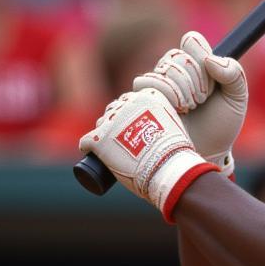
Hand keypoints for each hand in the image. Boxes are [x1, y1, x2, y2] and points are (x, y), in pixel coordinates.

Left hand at [78, 87, 217, 219]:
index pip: (131, 101)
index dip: (130, 114)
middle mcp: (128, 103)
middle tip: (121, 140)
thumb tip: (167, 132)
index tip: (133, 126)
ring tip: (110, 149)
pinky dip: (88, 147)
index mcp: (148, 96)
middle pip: (114, 110)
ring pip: (101, 124)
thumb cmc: (178, 155)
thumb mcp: (176, 127)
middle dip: (115, 122)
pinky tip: (92, 153)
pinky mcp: (100, 138)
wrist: (169, 169)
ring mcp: (112, 120)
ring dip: (103, 134)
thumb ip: (168, 123)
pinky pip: (86, 141)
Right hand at [133, 32, 247, 177]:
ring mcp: (154, 86)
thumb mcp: (237, 99)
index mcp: (195, 64)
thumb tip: (211, 60)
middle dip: (192, 81)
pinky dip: (157, 97)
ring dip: (176, 92)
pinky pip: (139, 86)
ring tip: (186, 111)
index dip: (201, 60)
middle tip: (200, 102)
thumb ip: (234, 74)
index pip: (191, 41)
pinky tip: (171, 112)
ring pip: (157, 72)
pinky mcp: (140, 101)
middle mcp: (173, 71)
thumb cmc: (220, 126)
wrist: (204, 154)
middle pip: (174, 58)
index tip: (212, 84)